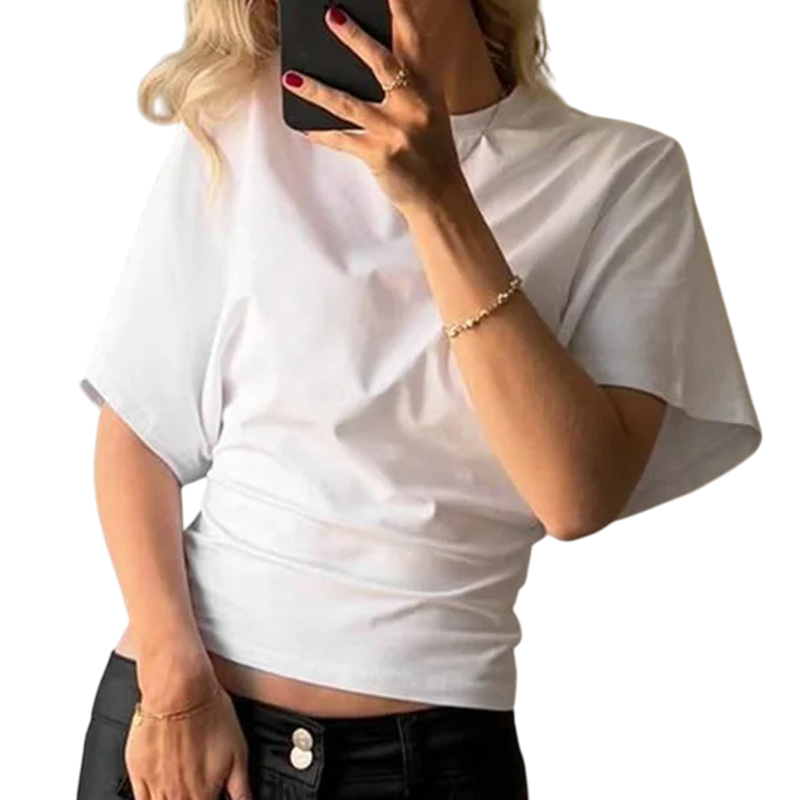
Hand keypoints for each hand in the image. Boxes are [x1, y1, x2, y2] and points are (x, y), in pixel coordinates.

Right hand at [124, 675, 251, 799]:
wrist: (179, 690)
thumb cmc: (209, 712)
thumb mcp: (239, 751)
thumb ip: (240, 788)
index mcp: (204, 792)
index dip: (212, 799)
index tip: (213, 794)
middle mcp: (178, 795)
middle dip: (194, 799)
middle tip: (198, 787)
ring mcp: (156, 787)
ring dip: (175, 799)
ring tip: (184, 787)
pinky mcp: (138, 774)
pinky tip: (161, 792)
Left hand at [281, 0, 466, 215]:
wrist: (440, 195)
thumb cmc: (431, 150)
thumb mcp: (429, 110)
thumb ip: (409, 82)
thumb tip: (373, 54)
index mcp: (427, 89)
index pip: (413, 42)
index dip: (400, 14)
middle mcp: (413, 106)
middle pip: (381, 64)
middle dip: (355, 39)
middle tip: (331, 16)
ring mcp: (395, 131)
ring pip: (349, 104)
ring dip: (317, 90)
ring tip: (291, 76)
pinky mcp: (380, 155)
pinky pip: (343, 141)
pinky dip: (321, 135)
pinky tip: (303, 128)